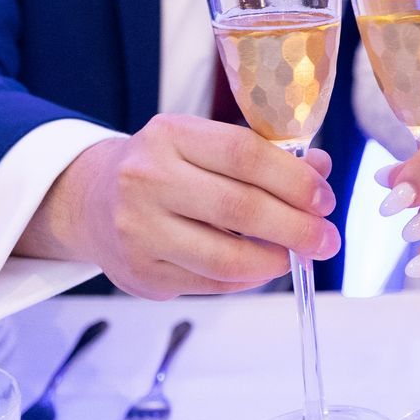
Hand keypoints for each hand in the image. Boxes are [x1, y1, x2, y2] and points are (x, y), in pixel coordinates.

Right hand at [22, 115, 338, 298]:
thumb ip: (263, 155)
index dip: (295, 180)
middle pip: (240, 209)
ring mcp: (139, 231)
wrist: (91, 200)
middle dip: (296, 228)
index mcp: (169, 135)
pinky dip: (247, 278)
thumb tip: (321, 170)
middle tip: (327, 239)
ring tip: (299, 257)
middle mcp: (147, 180)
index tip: (325, 199)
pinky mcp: (140, 274)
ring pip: (226, 257)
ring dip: (275, 261)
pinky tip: (263, 267)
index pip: (245, 155)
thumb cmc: (165, 168)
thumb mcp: (204, 144)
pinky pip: (210, 284)